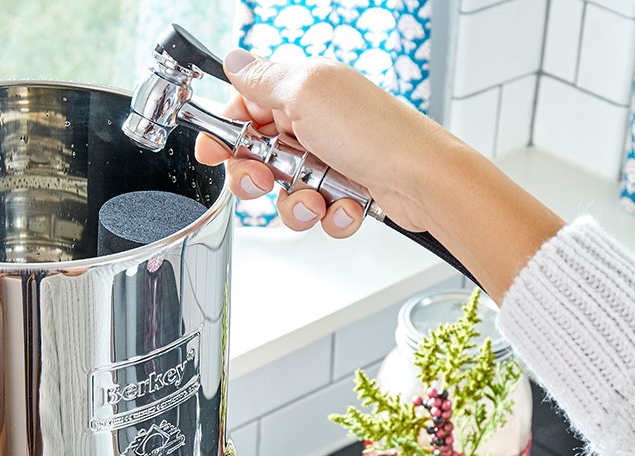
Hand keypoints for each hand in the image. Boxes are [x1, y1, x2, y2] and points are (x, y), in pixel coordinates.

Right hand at [194, 51, 449, 237]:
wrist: (421, 180)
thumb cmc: (373, 133)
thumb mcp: (307, 92)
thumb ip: (263, 78)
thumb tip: (233, 60)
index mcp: (302, 91)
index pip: (246, 108)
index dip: (226, 132)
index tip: (213, 152)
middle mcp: (315, 124)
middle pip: (258, 157)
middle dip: (256, 177)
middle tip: (265, 180)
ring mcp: (330, 160)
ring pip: (286, 192)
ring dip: (297, 204)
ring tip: (319, 198)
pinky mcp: (346, 192)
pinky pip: (318, 213)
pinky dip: (329, 216)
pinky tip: (346, 206)